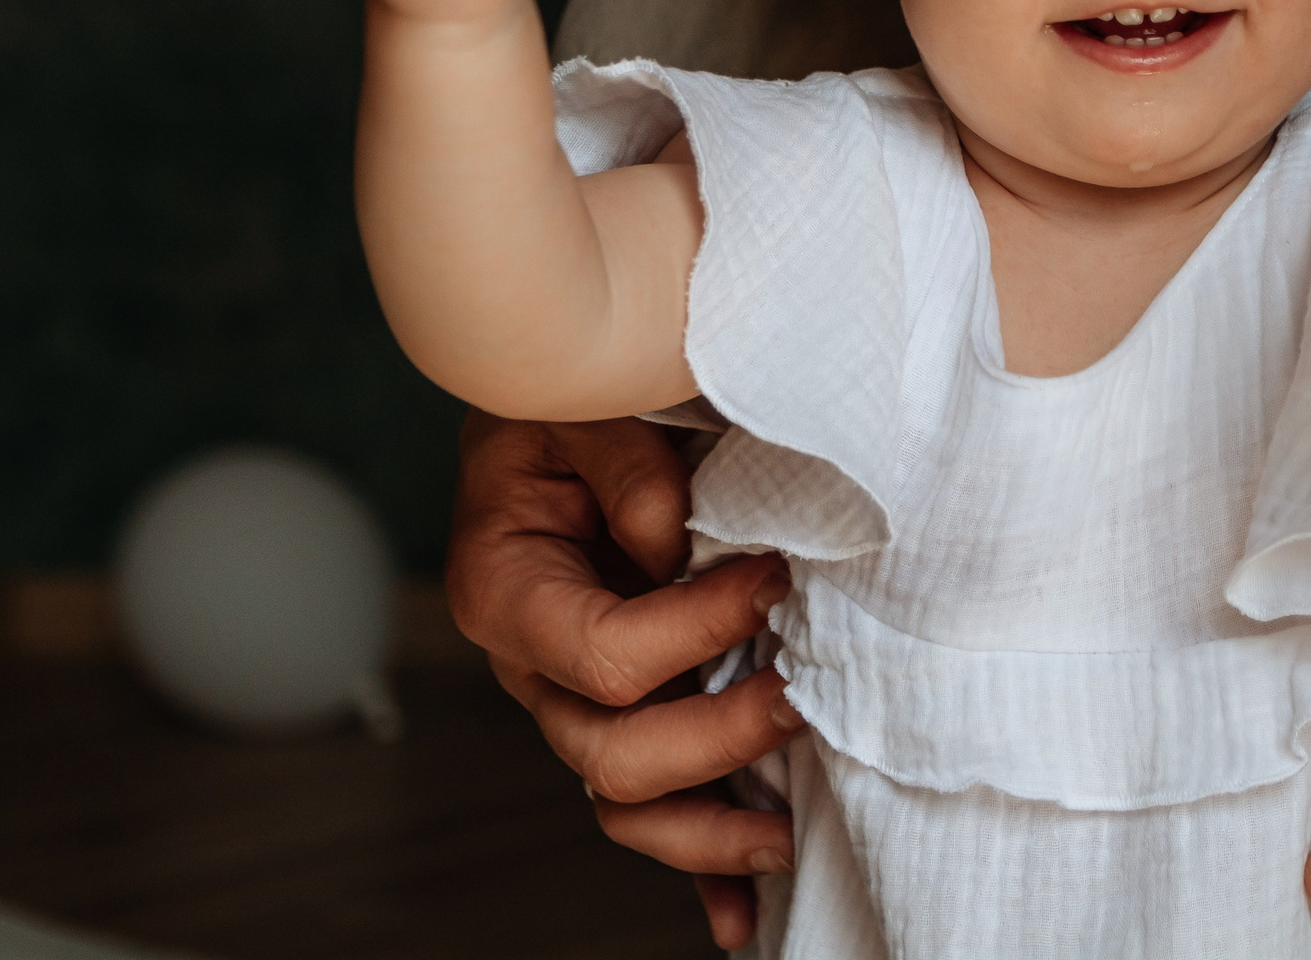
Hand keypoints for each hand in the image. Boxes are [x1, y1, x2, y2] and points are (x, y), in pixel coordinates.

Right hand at [445, 413, 806, 949]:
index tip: (773, 582)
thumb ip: (621, 459)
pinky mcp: (626, 712)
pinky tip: (742, 917)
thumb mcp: (582, 403)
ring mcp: (577, 700)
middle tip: (799, 696)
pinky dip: (696, 866)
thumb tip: (670, 540)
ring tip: (787, 828)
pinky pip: (650, 809)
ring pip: (625, 802)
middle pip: (612, 749)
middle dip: (715, 737)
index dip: (695, 632)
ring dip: (708, 827)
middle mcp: (535, 664)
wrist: (556, 413)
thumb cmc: (566, 402)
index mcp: (510, 591)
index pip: (603, 654)